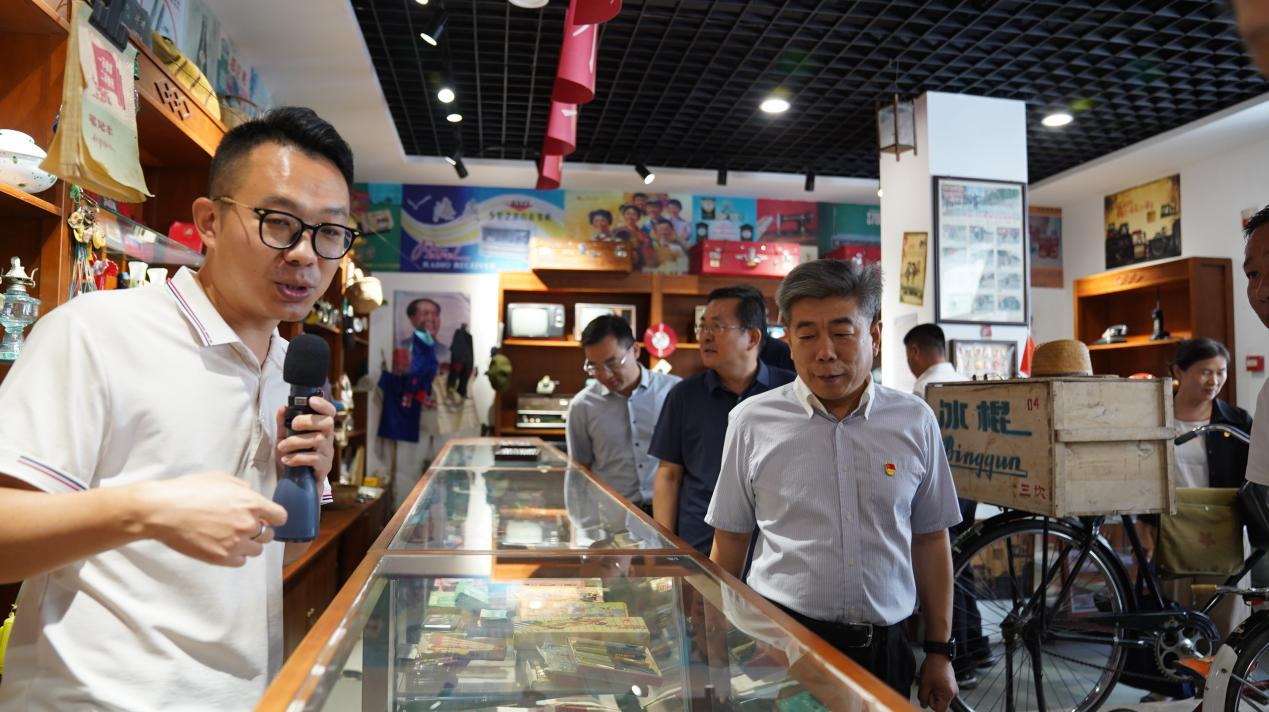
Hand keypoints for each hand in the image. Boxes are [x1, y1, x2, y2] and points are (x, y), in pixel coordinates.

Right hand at [134, 472, 287, 566]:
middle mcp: (248, 524)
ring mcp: (235, 543)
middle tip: (242, 527)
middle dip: (259, 531)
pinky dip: (234, 556)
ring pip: (256, 550)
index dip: (273, 518)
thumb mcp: (220, 478)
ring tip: (230, 537)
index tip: (267, 519)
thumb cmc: (189, 490)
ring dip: (247, 545)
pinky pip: (240, 562)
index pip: (280, 517)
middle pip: (268, 535)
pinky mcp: (221, 558)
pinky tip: (222, 546)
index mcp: (251, 503)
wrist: (163, 510)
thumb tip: (251, 495)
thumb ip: (242, 488)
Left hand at [275, 395, 335, 484]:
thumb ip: (283, 423)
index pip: (329, 412)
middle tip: (293, 424)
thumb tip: (283, 407)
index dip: (323, 405)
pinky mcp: (324, 467)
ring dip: (296, 442)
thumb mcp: (285, 437)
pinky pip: (313, 459)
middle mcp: (327, 438)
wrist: (296, 483)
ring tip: (282, 447)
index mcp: (320, 428)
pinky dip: (297, 458)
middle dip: (308, 421)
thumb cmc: (294, 456)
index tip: (311, 401)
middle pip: (326, 423)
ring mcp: (327, 453)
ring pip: (317, 440)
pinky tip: (287, 460)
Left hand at [918, 654, 957, 711]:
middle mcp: (953, 693)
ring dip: (933, 692)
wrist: (939, 655)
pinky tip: (934, 680)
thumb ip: (923, 697)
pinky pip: (942, 691)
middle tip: (929, 685)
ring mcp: (953, 689)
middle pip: (940, 704)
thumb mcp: (924, 684)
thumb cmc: (933, 667)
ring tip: (931, 682)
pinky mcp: (951, 684)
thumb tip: (923, 705)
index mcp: (948, 694)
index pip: (939, 709)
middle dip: (931, 696)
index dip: (931, 703)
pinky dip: (937, 688)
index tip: (928, 694)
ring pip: (940, 697)